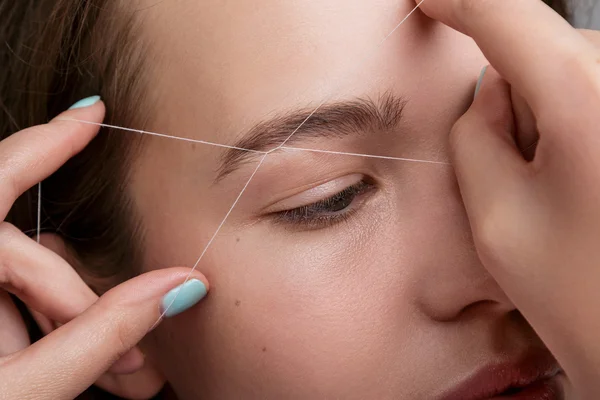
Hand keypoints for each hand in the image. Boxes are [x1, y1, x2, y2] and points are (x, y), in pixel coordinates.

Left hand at [0, 100, 208, 399]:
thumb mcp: (28, 391)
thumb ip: (104, 335)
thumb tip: (179, 286)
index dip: (46, 141)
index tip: (91, 113)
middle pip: (30, 253)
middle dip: (84, 304)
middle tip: (129, 361)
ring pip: (31, 282)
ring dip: (78, 324)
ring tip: (116, 374)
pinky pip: (21, 305)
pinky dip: (57, 332)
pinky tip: (80, 367)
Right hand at [418, 0, 599, 395]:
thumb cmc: (589, 296)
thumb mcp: (497, 217)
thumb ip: (474, 138)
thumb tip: (490, 99)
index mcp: (587, 97)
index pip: (506, 15)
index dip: (457, 2)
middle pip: (541, 52)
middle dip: (513, 97)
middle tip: (518, 175)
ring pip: (574, 75)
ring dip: (550, 120)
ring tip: (566, 192)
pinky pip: (599, 98)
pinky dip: (579, 129)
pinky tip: (590, 186)